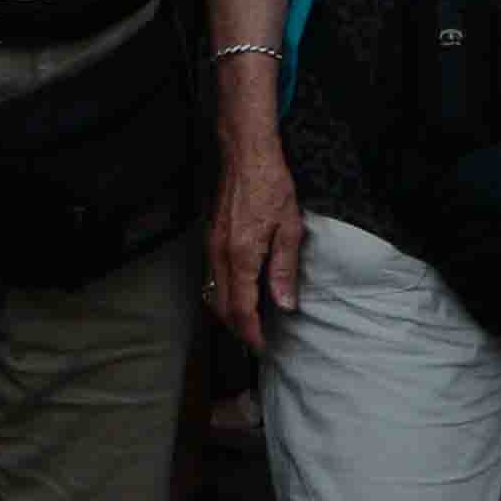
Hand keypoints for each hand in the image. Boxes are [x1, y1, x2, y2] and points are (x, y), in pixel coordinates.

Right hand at [207, 127, 306, 347]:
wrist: (245, 154)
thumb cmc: (270, 185)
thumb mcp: (289, 228)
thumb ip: (284, 269)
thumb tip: (284, 303)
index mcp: (241, 256)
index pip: (241, 308)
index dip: (251, 332)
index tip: (261, 346)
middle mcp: (220, 255)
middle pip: (221, 306)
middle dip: (237, 328)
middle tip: (256, 339)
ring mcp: (211, 246)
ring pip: (213, 293)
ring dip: (229, 312)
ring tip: (250, 321)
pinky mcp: (210, 238)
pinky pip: (212, 276)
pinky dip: (224, 293)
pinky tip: (240, 292)